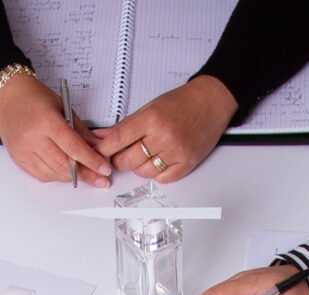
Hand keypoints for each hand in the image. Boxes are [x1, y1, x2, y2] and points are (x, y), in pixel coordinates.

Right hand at [0, 73, 112, 186]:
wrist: (8, 97)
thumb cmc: (34, 98)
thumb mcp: (63, 107)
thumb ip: (80, 130)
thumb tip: (97, 148)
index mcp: (46, 121)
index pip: (73, 147)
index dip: (91, 161)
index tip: (104, 169)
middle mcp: (33, 138)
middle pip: (64, 164)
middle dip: (85, 174)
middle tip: (99, 179)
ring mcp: (24, 151)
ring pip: (53, 173)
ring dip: (71, 177)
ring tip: (85, 175)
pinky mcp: (18, 159)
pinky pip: (41, 175)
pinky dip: (56, 176)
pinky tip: (66, 173)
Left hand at [92, 76, 236, 182]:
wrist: (212, 101)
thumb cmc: (182, 102)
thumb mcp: (150, 107)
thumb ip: (125, 126)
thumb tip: (101, 137)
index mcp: (152, 119)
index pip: (118, 140)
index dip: (103, 150)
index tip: (96, 155)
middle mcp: (164, 136)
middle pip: (128, 161)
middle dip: (120, 160)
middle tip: (122, 155)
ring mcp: (176, 151)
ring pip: (143, 172)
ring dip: (139, 167)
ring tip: (146, 153)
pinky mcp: (186, 163)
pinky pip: (161, 179)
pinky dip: (157, 173)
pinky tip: (160, 160)